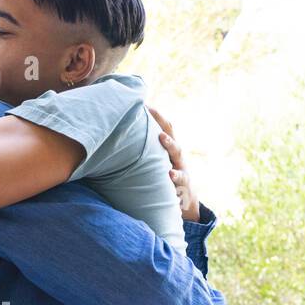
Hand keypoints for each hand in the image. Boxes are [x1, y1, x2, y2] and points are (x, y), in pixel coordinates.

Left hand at [147, 106, 199, 221]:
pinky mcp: (185, 184)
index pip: (164, 128)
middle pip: (170, 131)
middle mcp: (176, 155)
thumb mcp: (156, 165)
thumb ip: (145, 154)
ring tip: (161, 137)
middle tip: (152, 112)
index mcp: (169, 149)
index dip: (156, 116)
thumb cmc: (163, 180)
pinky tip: (170, 175)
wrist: (184, 200)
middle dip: (162, 122)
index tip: (145, 104)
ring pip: (178, 152)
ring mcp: (183, 168)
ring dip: (170, 144)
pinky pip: (182, 179)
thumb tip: (119, 145)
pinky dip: (176, 176)